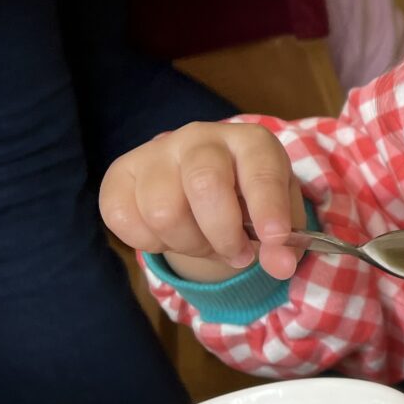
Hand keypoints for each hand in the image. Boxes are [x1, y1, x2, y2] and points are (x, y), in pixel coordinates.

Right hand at [100, 123, 307, 283]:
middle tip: (236, 253)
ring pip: (163, 212)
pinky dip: (149, 243)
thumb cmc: (245, 198)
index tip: (274, 239)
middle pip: (204, 186)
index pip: (260, 171)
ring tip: (203, 241)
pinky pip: (124, 220)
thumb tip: (279, 266)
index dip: (268, 208)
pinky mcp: (119, 174)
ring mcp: (155, 153)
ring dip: (188, 244)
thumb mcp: (276, 218)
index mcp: (250, 142)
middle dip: (223, 235)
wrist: (197, 181)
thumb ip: (284, 243)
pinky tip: (168, 235)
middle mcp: (200, 137)